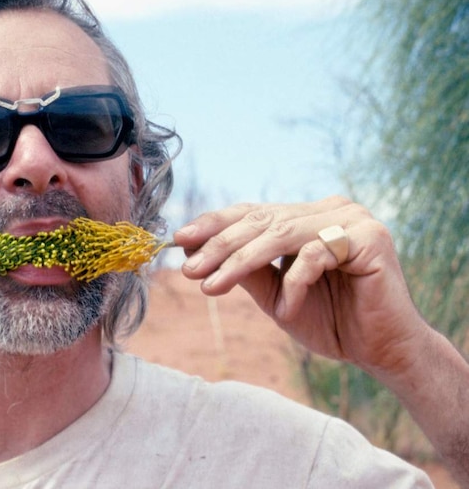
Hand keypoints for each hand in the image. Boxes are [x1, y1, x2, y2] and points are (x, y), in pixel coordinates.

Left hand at [174, 196, 429, 376]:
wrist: (382, 351)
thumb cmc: (331, 321)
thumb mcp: (276, 294)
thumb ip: (246, 270)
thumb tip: (196, 251)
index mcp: (308, 216)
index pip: (253, 213)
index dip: (214, 224)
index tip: (179, 241)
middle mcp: (330, 209)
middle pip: (261, 220)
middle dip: (220, 246)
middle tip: (189, 269)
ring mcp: (352, 219)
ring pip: (280, 234)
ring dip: (240, 261)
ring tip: (211, 285)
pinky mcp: (370, 237)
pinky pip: (315, 256)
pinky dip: (293, 285)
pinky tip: (283, 311)